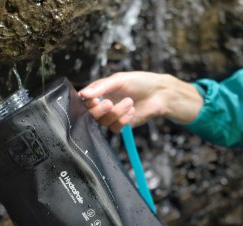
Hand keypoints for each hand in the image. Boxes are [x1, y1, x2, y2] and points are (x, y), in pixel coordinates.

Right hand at [78, 71, 203, 132]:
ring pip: (103, 122)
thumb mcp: (118, 80)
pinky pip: (114, 128)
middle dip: (100, 110)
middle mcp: (102, 104)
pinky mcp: (121, 124)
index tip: (94, 100)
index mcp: (99, 92)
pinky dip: (123, 120)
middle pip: (90, 114)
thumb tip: (83, 95)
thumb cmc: (139, 82)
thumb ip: (101, 87)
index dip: (87, 103)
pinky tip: (132, 111)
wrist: (158, 93)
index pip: (84, 101)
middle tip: (110, 103)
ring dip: (117, 113)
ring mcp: (111, 115)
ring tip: (130, 102)